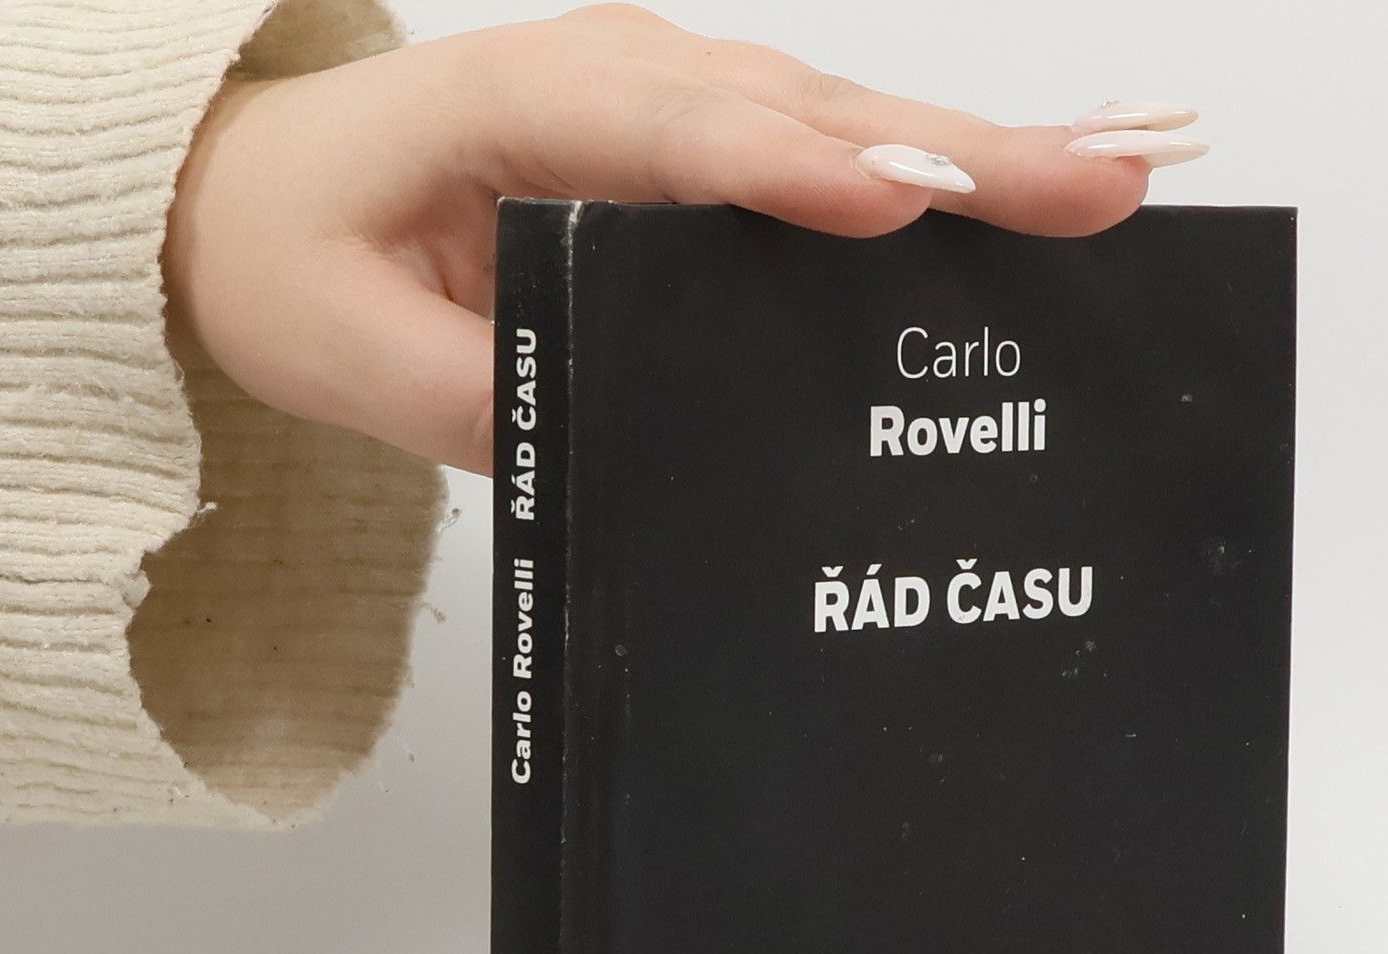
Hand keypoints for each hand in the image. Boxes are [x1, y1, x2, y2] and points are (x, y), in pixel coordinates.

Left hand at [162, 5, 1204, 474]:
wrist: (268, 192)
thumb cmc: (301, 251)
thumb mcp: (347, 355)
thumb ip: (474, 399)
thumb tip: (603, 442)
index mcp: (519, 107)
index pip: (677, 138)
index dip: (794, 171)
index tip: (903, 206)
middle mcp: (619, 77)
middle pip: (809, 113)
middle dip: (961, 153)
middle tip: (1103, 186)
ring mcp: (673, 94)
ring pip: (846, 117)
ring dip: (985, 152)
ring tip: (1120, 180)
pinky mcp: (705, 135)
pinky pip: (836, 141)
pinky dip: (943, 161)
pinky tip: (1041, 179)